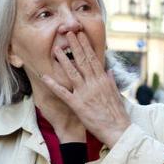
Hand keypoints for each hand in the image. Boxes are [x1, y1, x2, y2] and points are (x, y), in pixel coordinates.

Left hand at [41, 32, 131, 146]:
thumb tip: (109, 70)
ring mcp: (85, 93)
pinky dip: (54, 84)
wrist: (118, 130)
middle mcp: (94, 84)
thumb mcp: (116, 94)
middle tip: (68, 33)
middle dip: (75, 46)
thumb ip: (111, 81)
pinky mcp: (78, 105)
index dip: (86, 46)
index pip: (93, 58)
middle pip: (82, 61)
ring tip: (56, 49)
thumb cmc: (118, 115)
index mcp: (103, 80)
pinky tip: (45, 76)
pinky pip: (63, 93)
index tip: (81, 35)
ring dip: (63, 60)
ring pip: (72, 73)